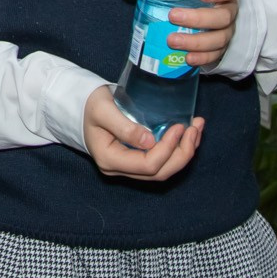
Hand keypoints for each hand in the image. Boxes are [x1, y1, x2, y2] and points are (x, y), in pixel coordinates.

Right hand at [83, 86, 204, 179]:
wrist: (80, 106)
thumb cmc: (89, 105)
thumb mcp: (102, 110)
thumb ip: (124, 126)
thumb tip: (150, 141)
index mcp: (110, 160)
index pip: (147, 165)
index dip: (167, 148)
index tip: (179, 126)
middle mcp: (120, 169)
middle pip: (159, 172)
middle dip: (182, 153)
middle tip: (195, 128)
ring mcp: (129, 167)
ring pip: (163, 170)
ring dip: (184, 152)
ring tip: (196, 130)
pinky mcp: (136, 159)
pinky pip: (161, 162)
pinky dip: (177, 150)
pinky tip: (187, 134)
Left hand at [119, 0, 240, 68]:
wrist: (205, 14)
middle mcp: (229, 11)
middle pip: (223, 17)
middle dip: (198, 18)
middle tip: (173, 17)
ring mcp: (227, 31)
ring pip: (219, 39)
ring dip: (196, 42)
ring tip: (172, 41)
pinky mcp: (220, 48)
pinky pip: (215, 55)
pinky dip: (202, 58)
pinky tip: (187, 59)